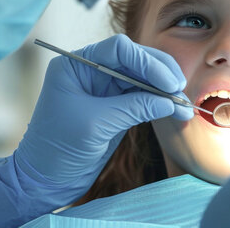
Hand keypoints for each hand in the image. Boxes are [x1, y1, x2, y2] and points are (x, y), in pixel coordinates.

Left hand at [0, 34, 191, 226]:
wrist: (45, 180)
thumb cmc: (58, 149)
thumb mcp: (96, 124)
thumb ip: (133, 108)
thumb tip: (169, 101)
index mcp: (75, 65)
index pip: (118, 49)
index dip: (147, 62)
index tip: (168, 82)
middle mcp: (90, 71)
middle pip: (133, 60)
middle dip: (159, 73)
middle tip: (180, 90)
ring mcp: (103, 89)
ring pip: (141, 78)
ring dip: (163, 89)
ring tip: (183, 104)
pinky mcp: (114, 107)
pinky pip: (141, 97)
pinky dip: (159, 103)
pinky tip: (175, 110)